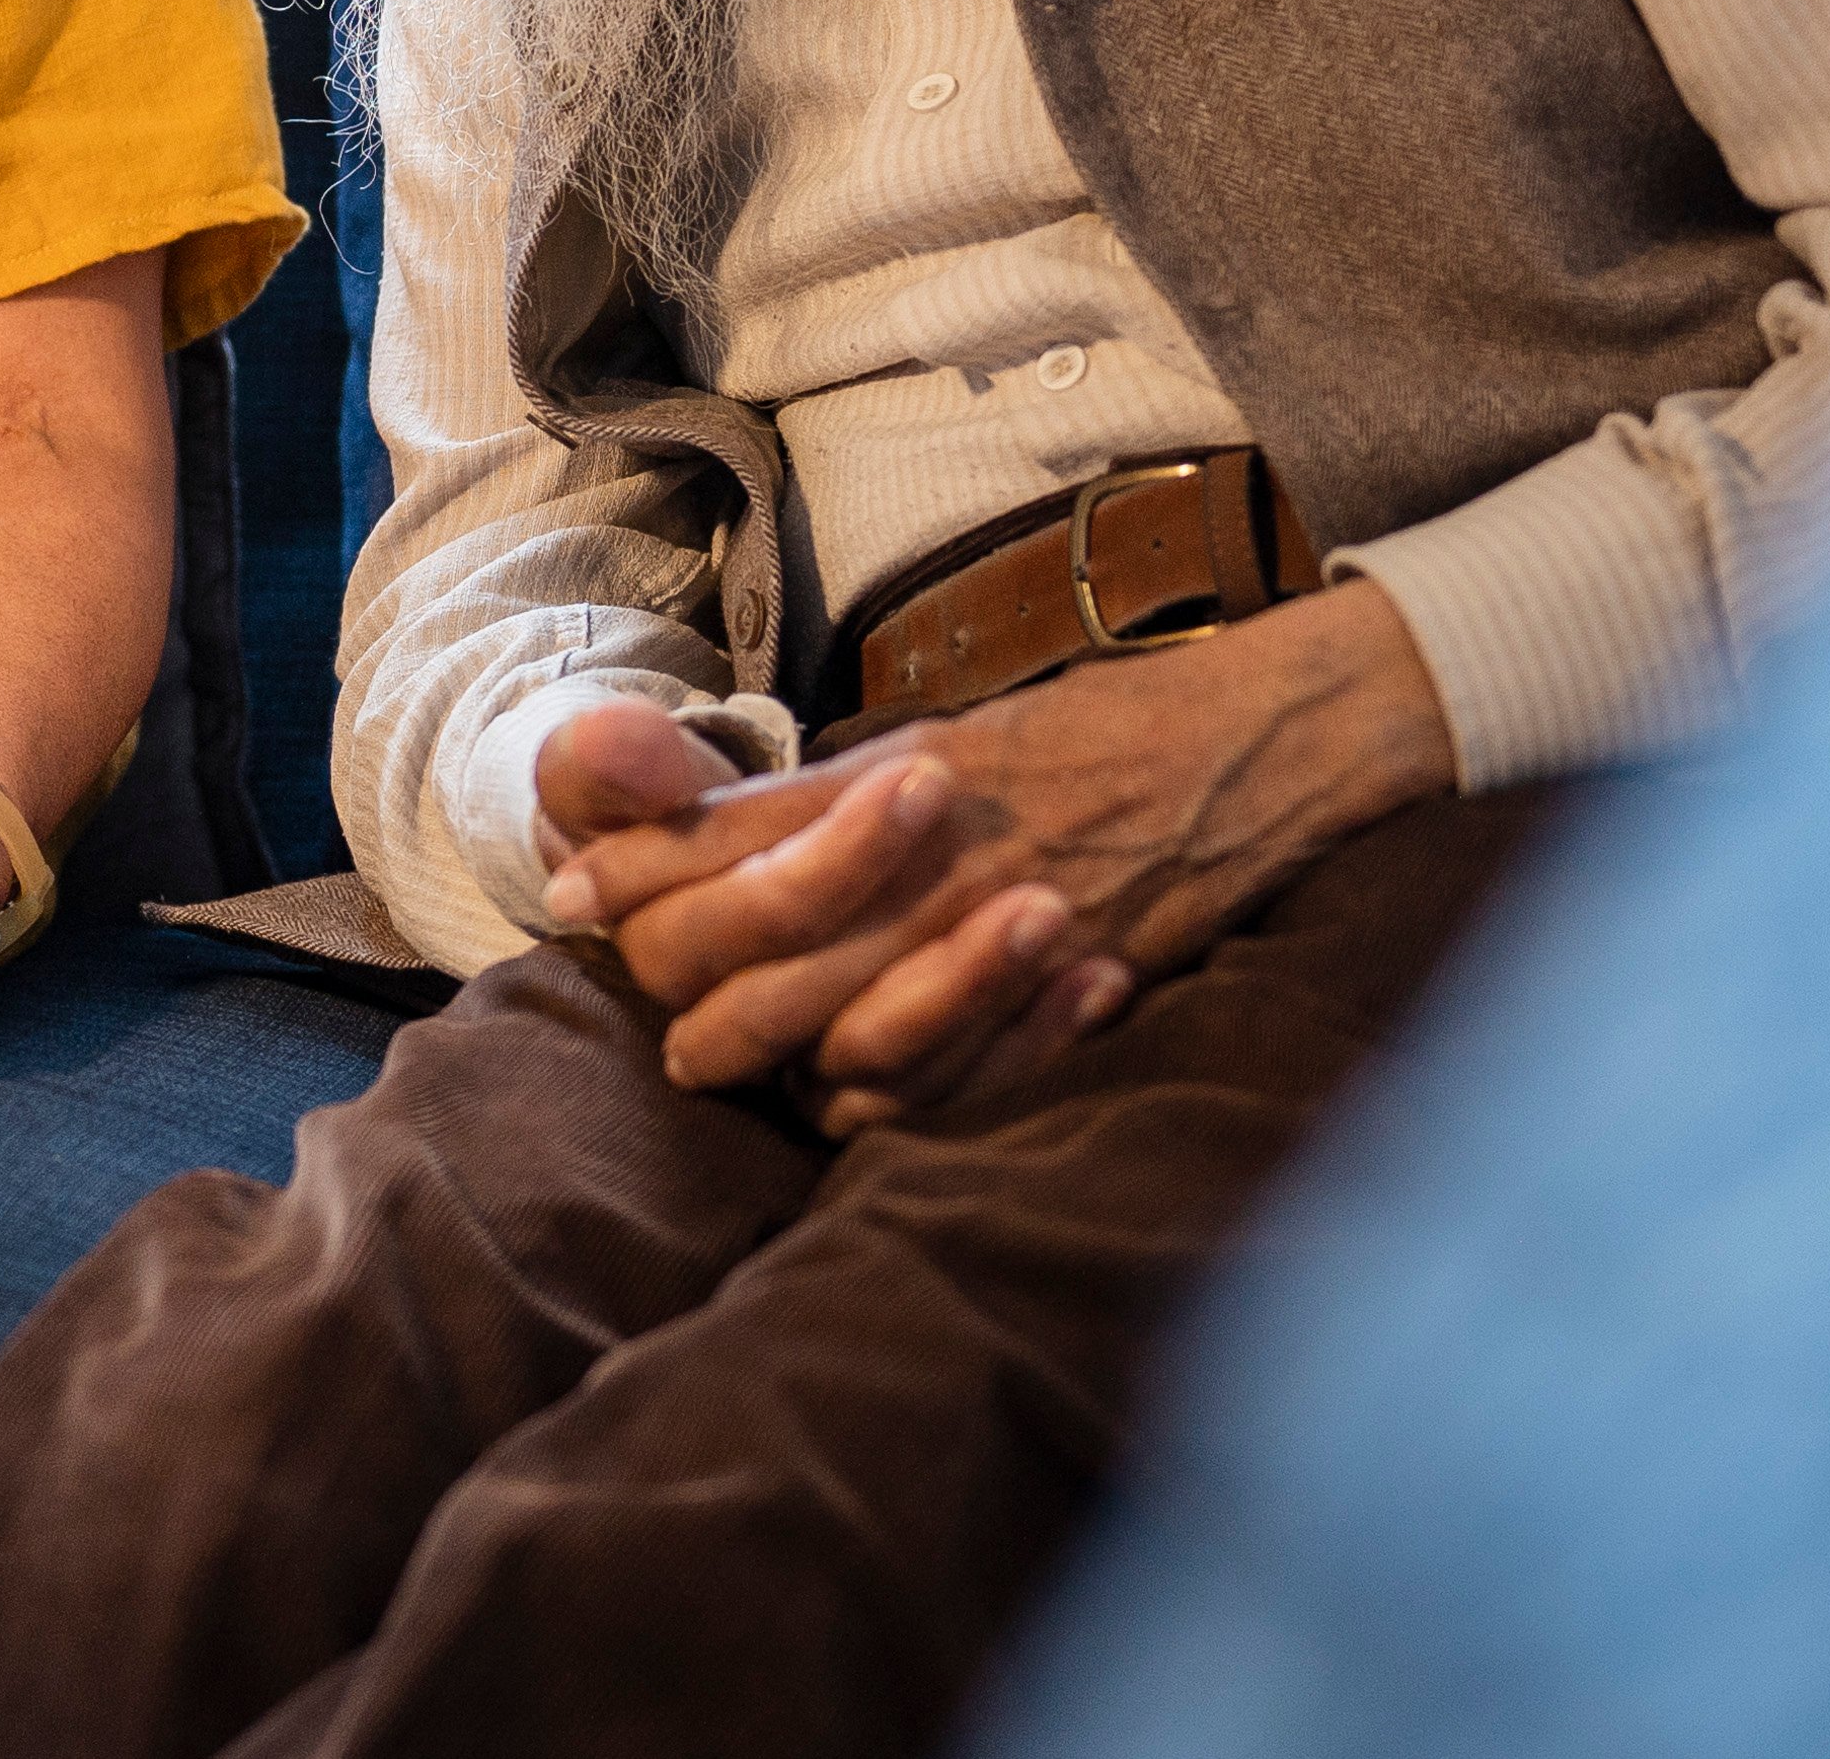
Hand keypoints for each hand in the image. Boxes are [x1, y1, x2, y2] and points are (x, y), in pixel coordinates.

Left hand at [541, 586, 1456, 1131]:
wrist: (1249, 744)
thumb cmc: (1083, 735)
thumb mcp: (930, 745)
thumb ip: (802, 800)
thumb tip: (657, 833)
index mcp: (892, 787)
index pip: (717, 853)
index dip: (631, 878)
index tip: (580, 888)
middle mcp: (930, 862)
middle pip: (747, 952)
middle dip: (677, 985)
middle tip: (652, 999)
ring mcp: (995, 933)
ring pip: (834, 1032)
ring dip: (762, 1051)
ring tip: (714, 1052)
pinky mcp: (1059, 990)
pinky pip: (946, 1082)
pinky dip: (880, 1095)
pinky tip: (840, 1088)